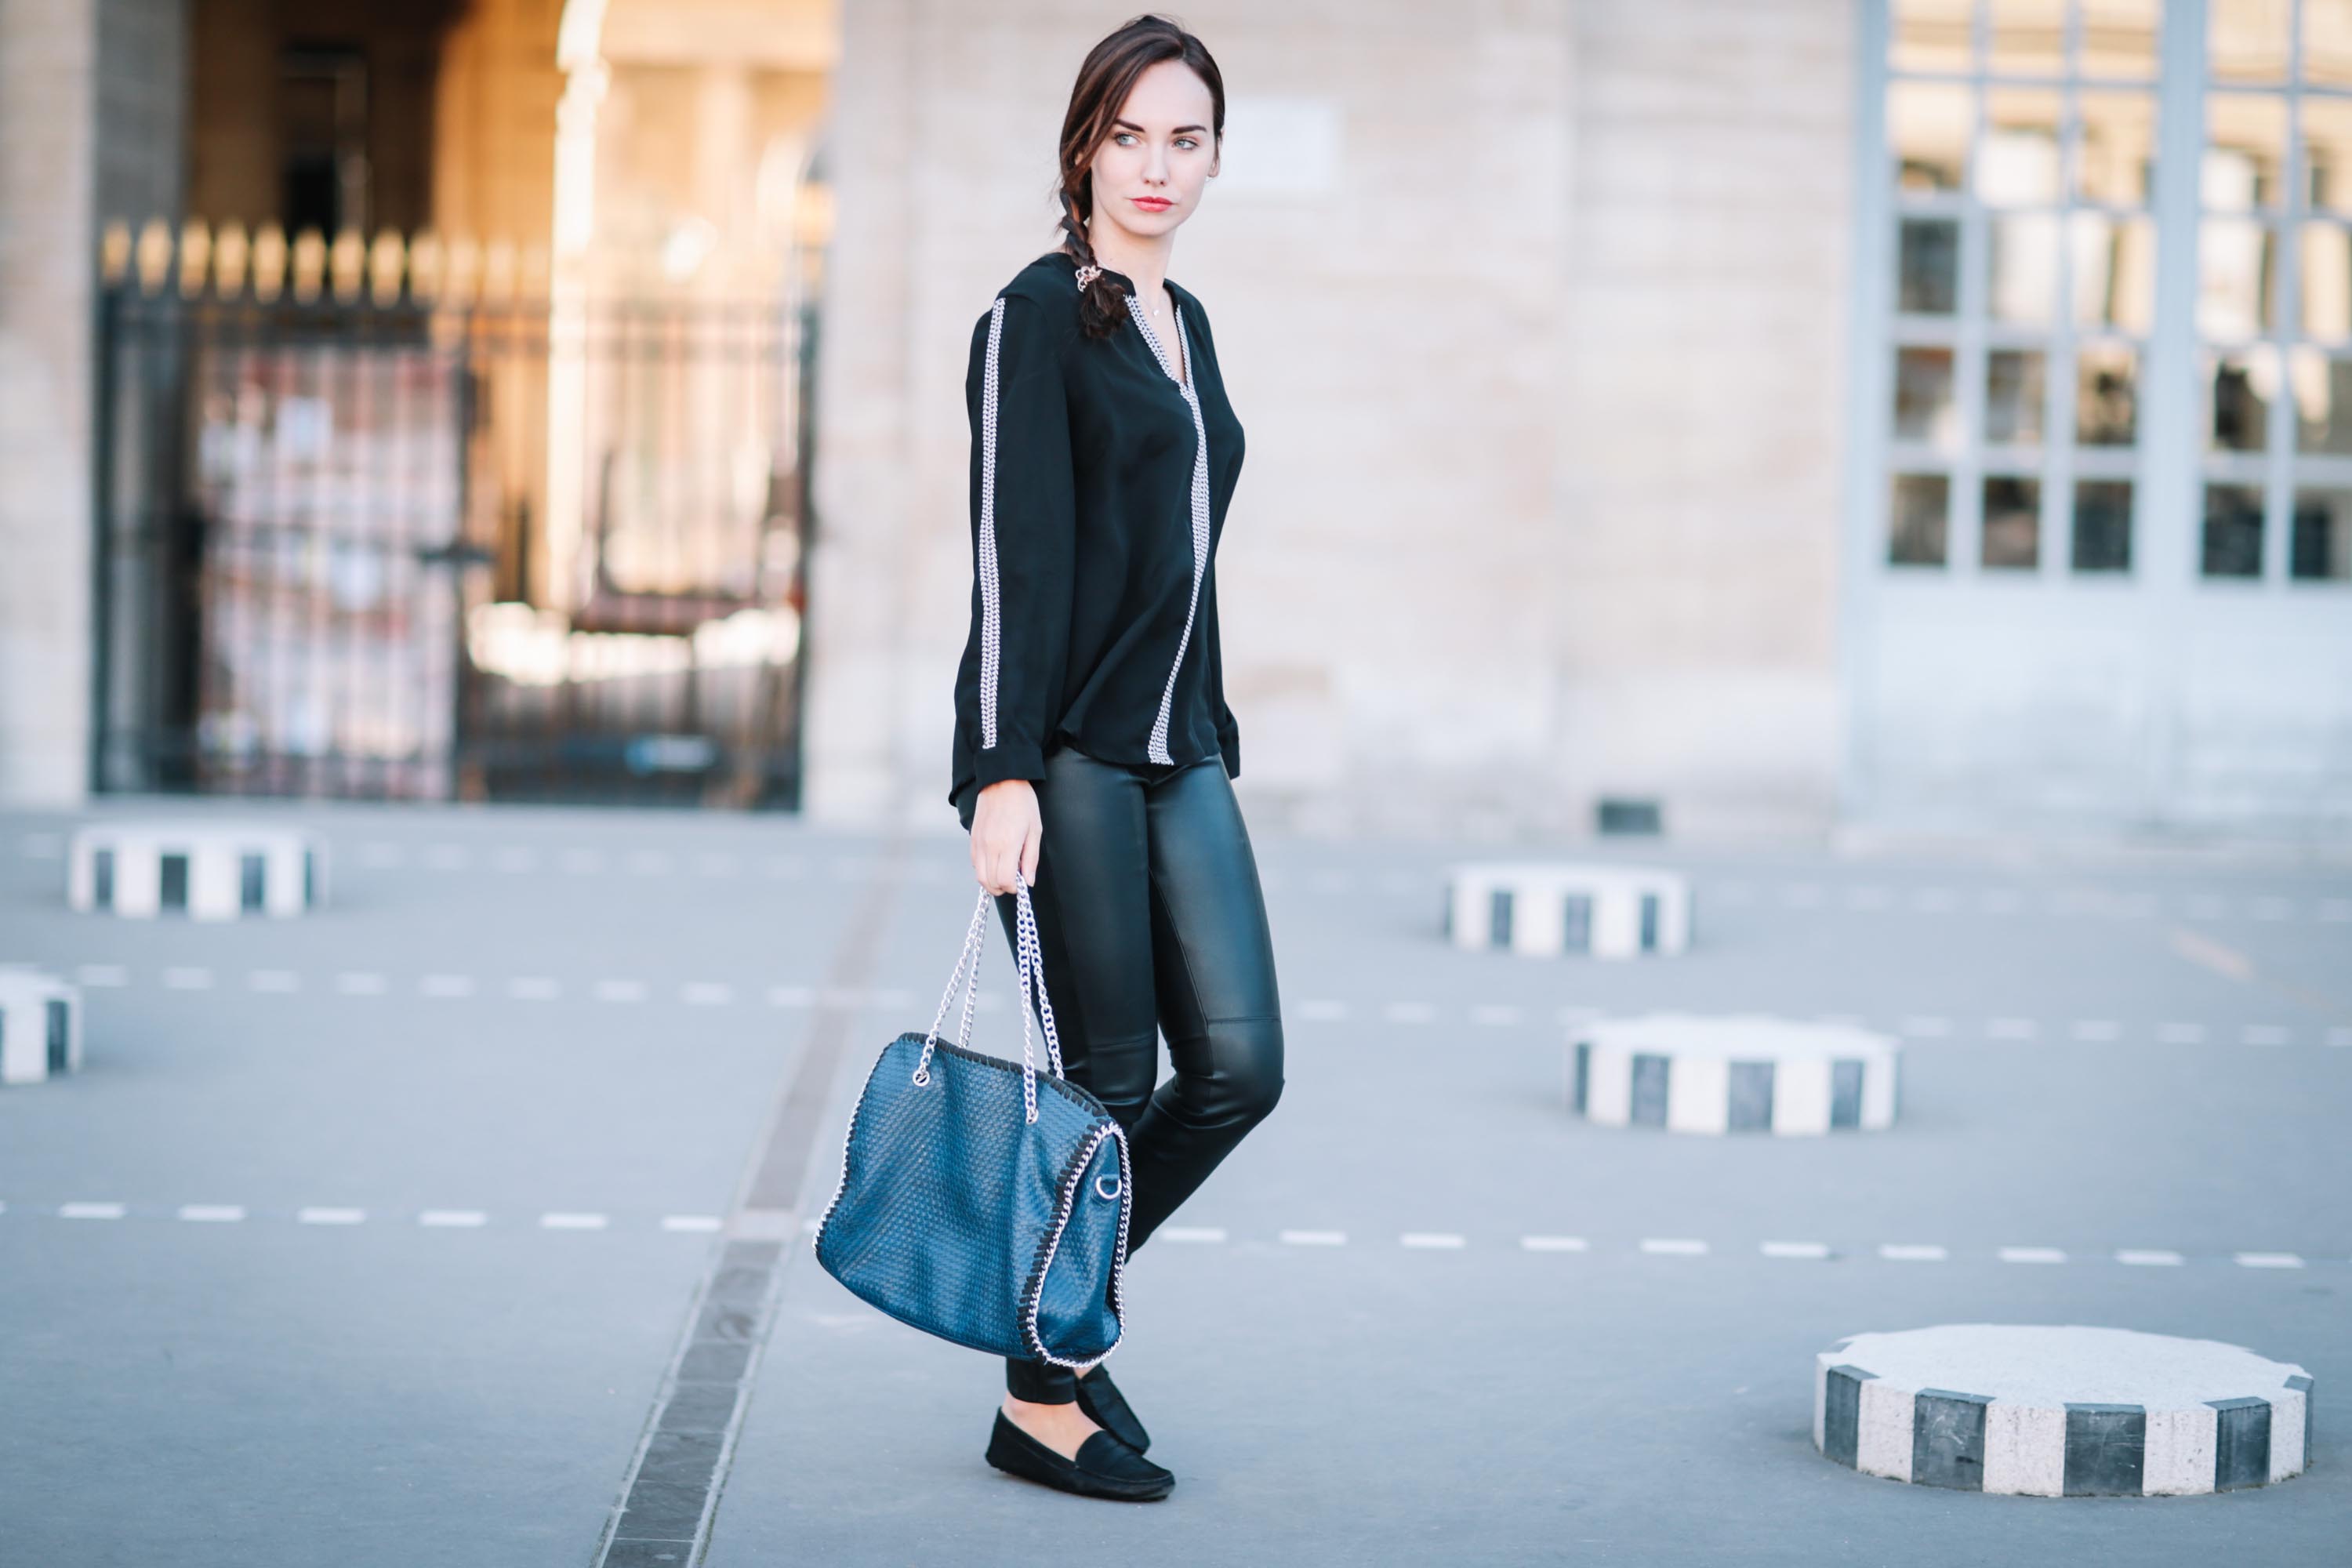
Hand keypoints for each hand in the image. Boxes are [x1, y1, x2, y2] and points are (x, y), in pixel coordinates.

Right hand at [970, 778, 1040, 894]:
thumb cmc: (1023, 804)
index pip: (1005, 881)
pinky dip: (984, 870)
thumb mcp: (1035, 830)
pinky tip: (996, 862)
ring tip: (1005, 874)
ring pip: (980, 876)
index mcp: (1007, 845)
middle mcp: (989, 847)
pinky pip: (975, 863)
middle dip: (1003, 888)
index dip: (1014, 888)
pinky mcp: (972, 838)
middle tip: (1014, 881)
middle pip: (990, 883)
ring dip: (992, 882)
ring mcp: (978, 843)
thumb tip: (1028, 882)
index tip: (1021, 882)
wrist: (1001, 781)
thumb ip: (1030, 859)